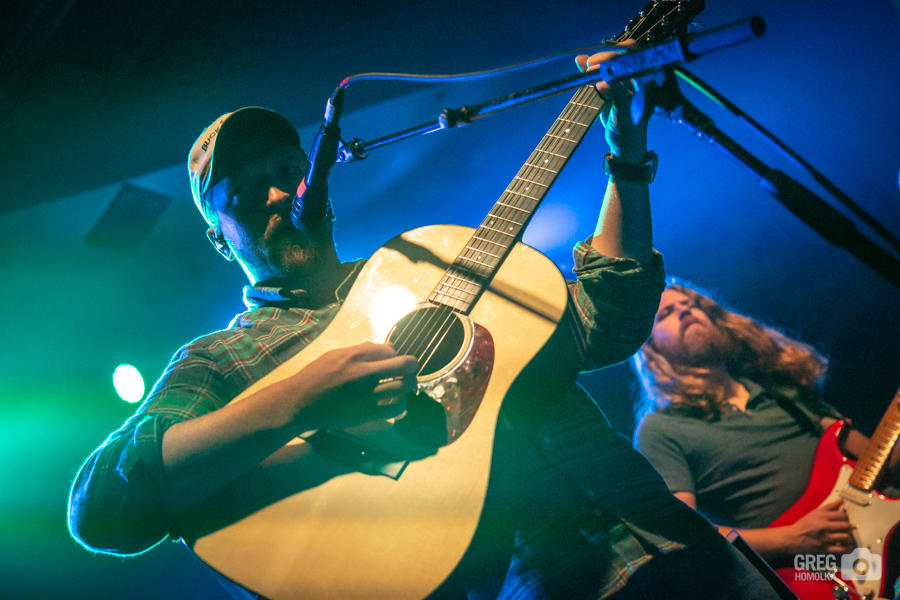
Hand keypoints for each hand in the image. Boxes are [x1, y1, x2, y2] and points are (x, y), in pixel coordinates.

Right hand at [291, 342, 418, 432]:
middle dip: (412, 366)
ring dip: (408, 386)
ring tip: (406, 387)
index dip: (395, 354)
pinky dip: (400, 405)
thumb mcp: (335, 354)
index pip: (390, 350)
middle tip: (411, 370)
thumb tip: (390, 347)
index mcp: (355, 355)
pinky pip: (394, 409)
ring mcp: (367, 394)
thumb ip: (363, 350)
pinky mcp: (366, 413)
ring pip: (402, 387)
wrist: (299, 403)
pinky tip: (396, 403)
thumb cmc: (315, 376)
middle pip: (403, 365)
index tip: (392, 361)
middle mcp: (364, 373)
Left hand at [575, 40, 648, 161]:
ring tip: (589, 74)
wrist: (626, 145)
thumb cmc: (617, 118)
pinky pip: (618, 90)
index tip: (591, 59)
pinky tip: (598, 87)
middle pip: (627, 56)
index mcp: (638, 75)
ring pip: (622, 70)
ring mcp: (638, 93)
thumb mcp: (603, 94)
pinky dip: (606, 85)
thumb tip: (579, 58)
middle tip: (589, 64)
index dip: (611, 49)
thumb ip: (592, 75)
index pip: (630, 51)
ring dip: (602, 68)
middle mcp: (642, 81)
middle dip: (604, 56)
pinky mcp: (630, 106)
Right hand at [784, 500, 855, 555]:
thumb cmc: (803, 525)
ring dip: (847, 537)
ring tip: (845, 536)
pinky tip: (844, 545)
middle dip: (848, 527)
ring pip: (846, 537)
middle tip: (846, 528)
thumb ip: (828, 507)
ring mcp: (824, 539)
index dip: (846, 517)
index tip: (844, 519)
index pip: (842, 515)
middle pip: (846, 526)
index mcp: (820, 516)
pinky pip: (841, 549)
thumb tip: (841, 501)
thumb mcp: (814, 513)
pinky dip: (846, 548)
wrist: (792, 538)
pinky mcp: (824, 549)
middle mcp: (823, 526)